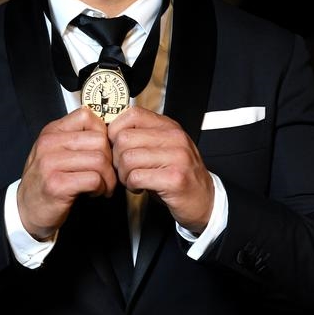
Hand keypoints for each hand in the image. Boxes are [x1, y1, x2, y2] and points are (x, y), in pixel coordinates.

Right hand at [17, 106, 116, 239]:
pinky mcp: (57, 185)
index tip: (104, 150)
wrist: (26, 210)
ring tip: (102, 185)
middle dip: (110, 160)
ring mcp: (50, 164)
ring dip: (108, 177)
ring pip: (99, 160)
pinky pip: (94, 180)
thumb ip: (76, 138)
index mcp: (51, 132)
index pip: (87, 116)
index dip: (103, 133)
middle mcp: (49, 144)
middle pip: (99, 140)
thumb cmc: (47, 180)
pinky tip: (94, 193)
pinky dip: (101, 188)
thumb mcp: (55, 152)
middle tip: (107, 174)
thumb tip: (110, 133)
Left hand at [108, 106, 213, 233]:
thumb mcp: (163, 147)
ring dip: (124, 174)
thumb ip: (142, 136)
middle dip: (117, 158)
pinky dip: (132, 185)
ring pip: (128, 158)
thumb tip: (109, 132)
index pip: (132, 114)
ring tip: (133, 179)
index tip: (116, 145)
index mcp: (168, 126)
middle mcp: (174, 137)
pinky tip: (141, 187)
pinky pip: (136, 177)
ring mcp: (177, 157)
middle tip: (125, 169)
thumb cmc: (178, 174)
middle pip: (124, 138)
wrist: (205, 200)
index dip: (116, 130)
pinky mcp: (174, 178)